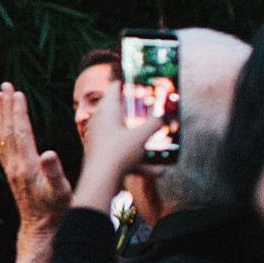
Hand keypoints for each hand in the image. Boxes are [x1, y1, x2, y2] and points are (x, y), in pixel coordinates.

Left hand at [0, 83, 71, 262]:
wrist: (41, 229)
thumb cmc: (57, 211)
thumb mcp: (61, 192)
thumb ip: (55, 172)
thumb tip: (48, 153)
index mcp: (28, 166)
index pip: (22, 133)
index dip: (19, 112)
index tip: (17, 93)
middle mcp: (15, 165)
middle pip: (9, 130)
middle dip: (7, 106)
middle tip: (4, 85)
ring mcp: (10, 169)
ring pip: (3, 136)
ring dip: (1, 114)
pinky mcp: (11, 173)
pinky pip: (0, 148)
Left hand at [72, 93, 160, 214]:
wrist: (100, 181)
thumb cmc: (118, 152)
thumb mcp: (141, 136)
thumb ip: (154, 123)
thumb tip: (164, 114)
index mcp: (107, 112)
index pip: (114, 91)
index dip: (122, 85)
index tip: (128, 81)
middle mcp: (100, 124)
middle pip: (116, 112)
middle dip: (132, 111)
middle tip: (143, 107)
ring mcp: (99, 141)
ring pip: (124, 138)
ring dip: (142, 144)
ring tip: (161, 149)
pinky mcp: (102, 157)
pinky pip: (124, 156)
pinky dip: (139, 162)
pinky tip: (158, 172)